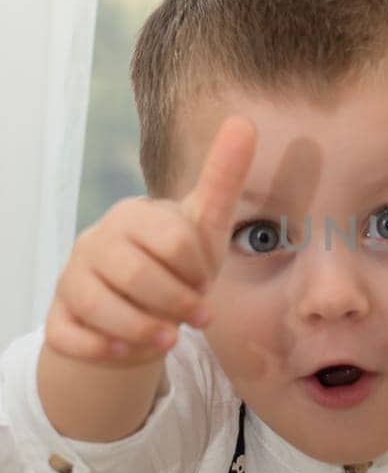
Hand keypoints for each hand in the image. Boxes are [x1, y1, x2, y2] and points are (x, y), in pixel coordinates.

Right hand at [44, 116, 256, 365]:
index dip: (198, 268)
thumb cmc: (174, 263)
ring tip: (170, 340)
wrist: (136, 311)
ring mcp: (72, 278)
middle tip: (197, 316)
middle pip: (135, 273)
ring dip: (141, 329)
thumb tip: (243, 121)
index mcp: (133, 215)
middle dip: (175, 301)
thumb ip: (223, 177)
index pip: (174, 239)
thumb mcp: (204, 226)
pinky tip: (125, 352)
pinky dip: (98, 347)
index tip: (206, 280)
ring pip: (97, 305)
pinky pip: (69, 334)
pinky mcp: (59, 317)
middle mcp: (95, 241)